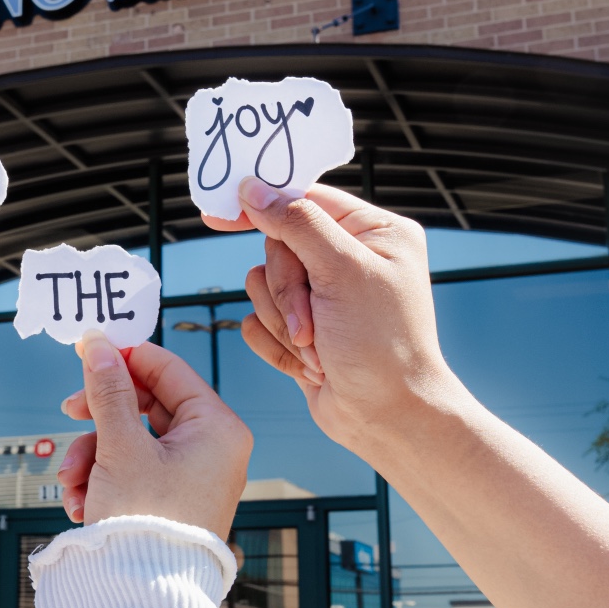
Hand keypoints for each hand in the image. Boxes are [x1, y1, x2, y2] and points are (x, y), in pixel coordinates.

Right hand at [57, 331, 251, 540]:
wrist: (144, 597)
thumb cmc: (146, 520)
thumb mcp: (120, 446)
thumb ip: (107, 391)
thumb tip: (98, 345)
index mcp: (217, 427)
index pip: (169, 369)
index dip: (125, 357)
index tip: (89, 351)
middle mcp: (211, 449)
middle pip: (146, 406)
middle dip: (100, 418)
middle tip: (67, 412)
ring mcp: (192, 476)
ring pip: (132, 441)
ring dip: (93, 455)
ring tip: (73, 482)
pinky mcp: (172, 501)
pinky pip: (133, 471)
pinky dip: (104, 479)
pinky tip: (83, 502)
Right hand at [204, 177, 459, 457]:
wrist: (386, 419)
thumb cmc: (382, 346)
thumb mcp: (344, 272)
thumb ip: (297, 223)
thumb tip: (254, 189)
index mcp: (373, 232)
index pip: (306, 199)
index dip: (265, 205)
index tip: (222, 213)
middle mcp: (348, 258)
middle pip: (276, 246)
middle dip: (287, 291)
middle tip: (311, 323)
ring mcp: (322, 296)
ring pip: (260, 284)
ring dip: (283, 322)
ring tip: (317, 351)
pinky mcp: (300, 328)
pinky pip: (256, 320)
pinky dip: (276, 345)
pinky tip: (309, 366)